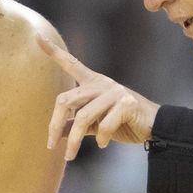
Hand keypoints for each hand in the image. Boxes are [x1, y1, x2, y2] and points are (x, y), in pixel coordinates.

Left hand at [38, 35, 158, 160]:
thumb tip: (56, 133)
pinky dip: (100, 139)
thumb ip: (76, 124)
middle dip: (54, 124)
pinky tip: (102, 144)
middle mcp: (101, 84)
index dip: (54, 51)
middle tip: (51, 145)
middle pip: (66, 100)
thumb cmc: (124, 124)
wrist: (156, 127)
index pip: (71, 63)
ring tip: (70, 155)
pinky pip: (104, 125)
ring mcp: (114, 92)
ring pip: (82, 117)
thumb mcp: (95, 124)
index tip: (37, 36)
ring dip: (74, 140)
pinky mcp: (127, 104)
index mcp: (93, 83)